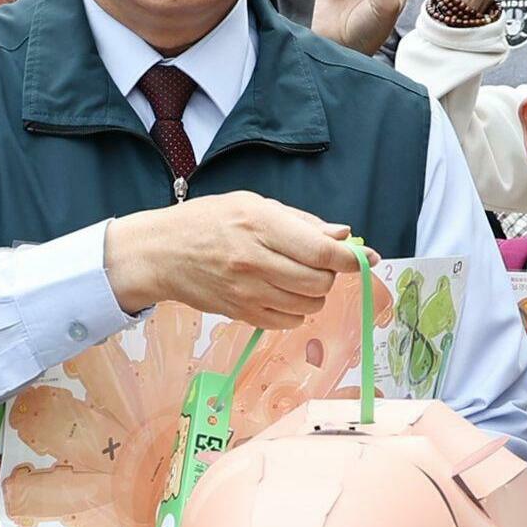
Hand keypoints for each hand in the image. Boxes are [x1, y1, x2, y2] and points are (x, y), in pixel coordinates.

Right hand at [105, 191, 359, 326]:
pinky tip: (282, 294)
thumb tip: (342, 236)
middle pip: (320, 282)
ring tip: (296, 277)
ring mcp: (247, 292)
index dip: (351, 258)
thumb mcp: (251, 204)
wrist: (160, 254)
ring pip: (309, 304)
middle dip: (330, 274)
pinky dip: (297, 310)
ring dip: (314, 293)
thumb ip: (300, 221)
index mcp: (259, 225)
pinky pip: (289, 322)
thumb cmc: (205, 222)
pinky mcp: (241, 314)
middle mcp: (254, 261)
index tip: (366, 258)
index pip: (320, 251)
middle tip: (318, 263)